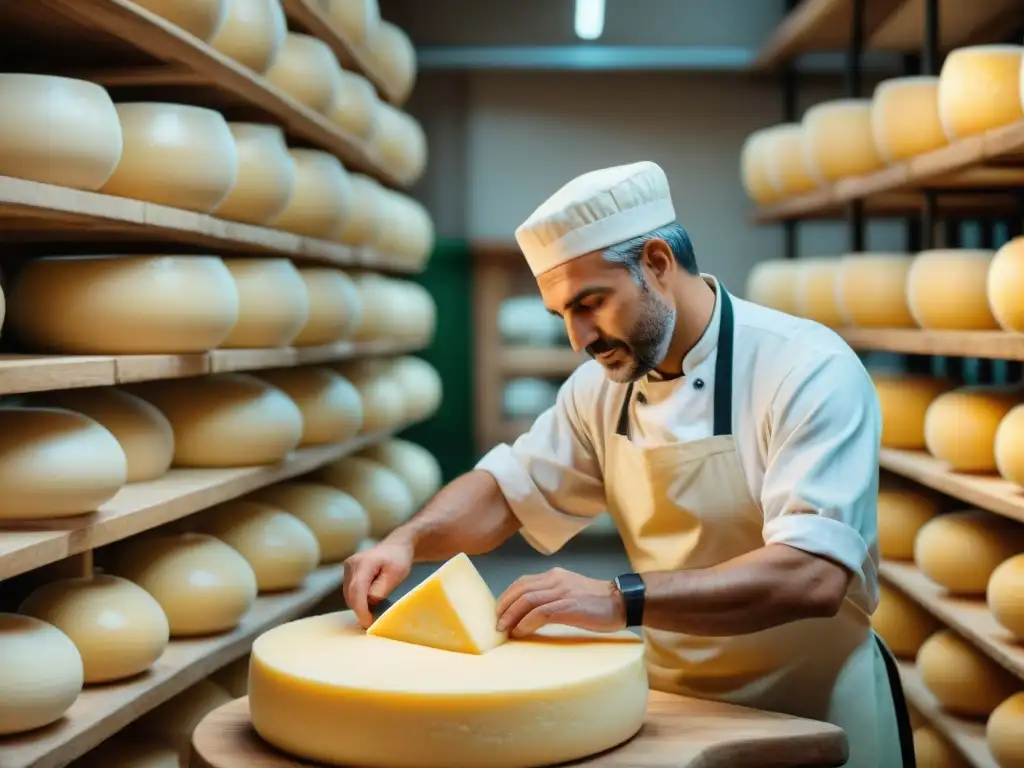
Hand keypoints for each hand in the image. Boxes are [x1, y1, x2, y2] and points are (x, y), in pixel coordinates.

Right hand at [342, 537, 413, 628]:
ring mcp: (348, 568)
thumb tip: (370, 601)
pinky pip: (350, 592)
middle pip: (351, 594)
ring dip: (359, 606)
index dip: (361, 609)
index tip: (368, 623)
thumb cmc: (398, 559)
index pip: (357, 589)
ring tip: (374, 612)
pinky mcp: (348, 573)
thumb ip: (382, 588)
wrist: (395, 547)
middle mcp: (351, 564)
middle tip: (373, 622)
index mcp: (364, 562)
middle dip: (360, 610)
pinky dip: (358, 601)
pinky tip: (369, 604)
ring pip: (349, 595)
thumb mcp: (396, 574)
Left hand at [495, 567, 625, 637]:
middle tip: (496, 624)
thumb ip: (553, 597)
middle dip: (504, 607)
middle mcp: (556, 579)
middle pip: (520, 590)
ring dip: (511, 616)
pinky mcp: (569, 605)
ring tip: (504, 630)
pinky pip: (541, 613)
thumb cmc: (598, 602)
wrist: (622, 601)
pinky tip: (521, 632)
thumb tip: (530, 614)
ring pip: (527, 600)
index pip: (522, 582)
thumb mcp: (571, 592)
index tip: (499, 612)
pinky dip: (526, 623)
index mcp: (555, 575)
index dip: (507, 597)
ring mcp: (562, 591)